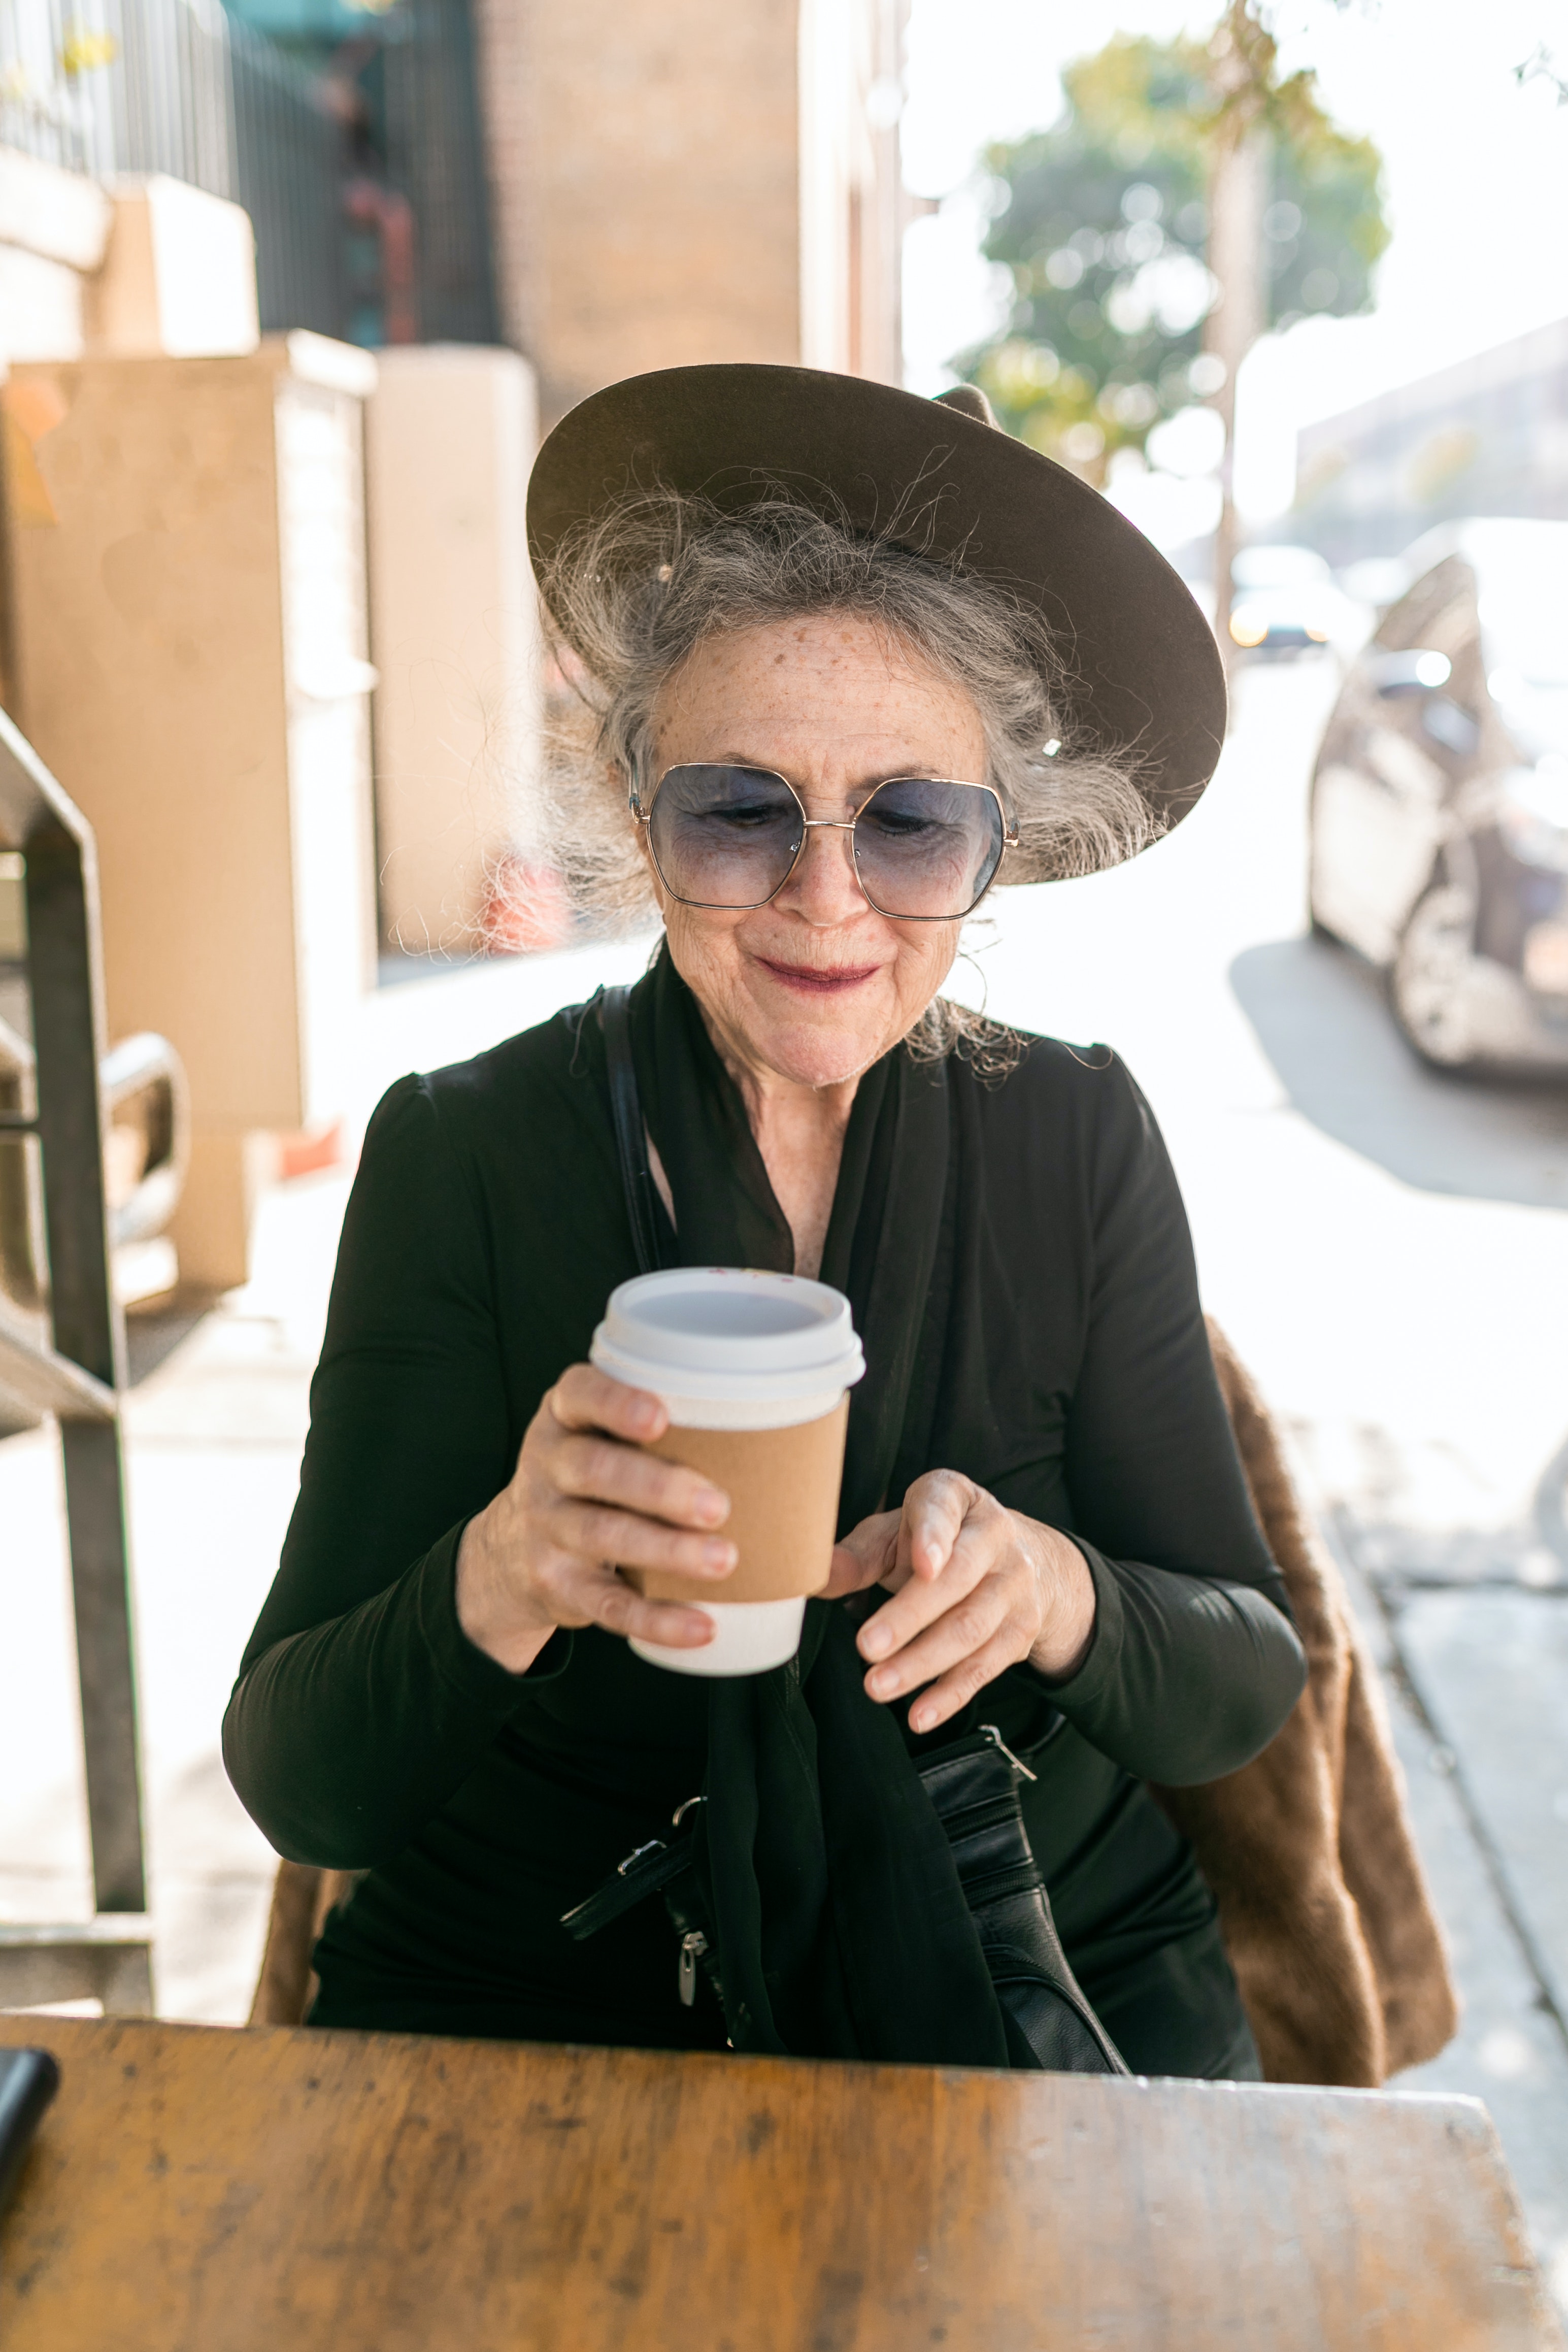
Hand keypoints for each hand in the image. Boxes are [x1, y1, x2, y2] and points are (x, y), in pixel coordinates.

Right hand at [455, 1365, 736, 1672]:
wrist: (509, 1552)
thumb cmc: (599, 1482)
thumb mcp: (613, 1442)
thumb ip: (695, 1448)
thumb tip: (827, 1521)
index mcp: (567, 1416)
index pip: (580, 1394)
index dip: (615, 1403)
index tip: (661, 1417)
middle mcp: (548, 1464)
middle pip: (593, 1469)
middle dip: (657, 1486)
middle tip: (718, 1505)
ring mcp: (546, 1526)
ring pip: (601, 1534)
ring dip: (665, 1550)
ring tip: (723, 1560)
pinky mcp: (558, 1584)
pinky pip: (607, 1605)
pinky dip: (656, 1619)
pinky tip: (701, 1626)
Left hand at [823, 1471, 1095, 1734]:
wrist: (1021, 1559)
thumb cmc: (937, 1543)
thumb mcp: (897, 1535)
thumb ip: (858, 1555)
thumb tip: (816, 1575)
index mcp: (956, 1499)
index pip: (944, 1508)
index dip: (933, 1534)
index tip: (920, 1564)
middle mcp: (995, 1536)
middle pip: (957, 1578)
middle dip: (911, 1616)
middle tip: (866, 1646)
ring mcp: (1015, 1584)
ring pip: (971, 1628)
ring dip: (922, 1662)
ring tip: (877, 1685)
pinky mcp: (1022, 1629)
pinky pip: (987, 1666)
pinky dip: (951, 1694)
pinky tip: (920, 1714)